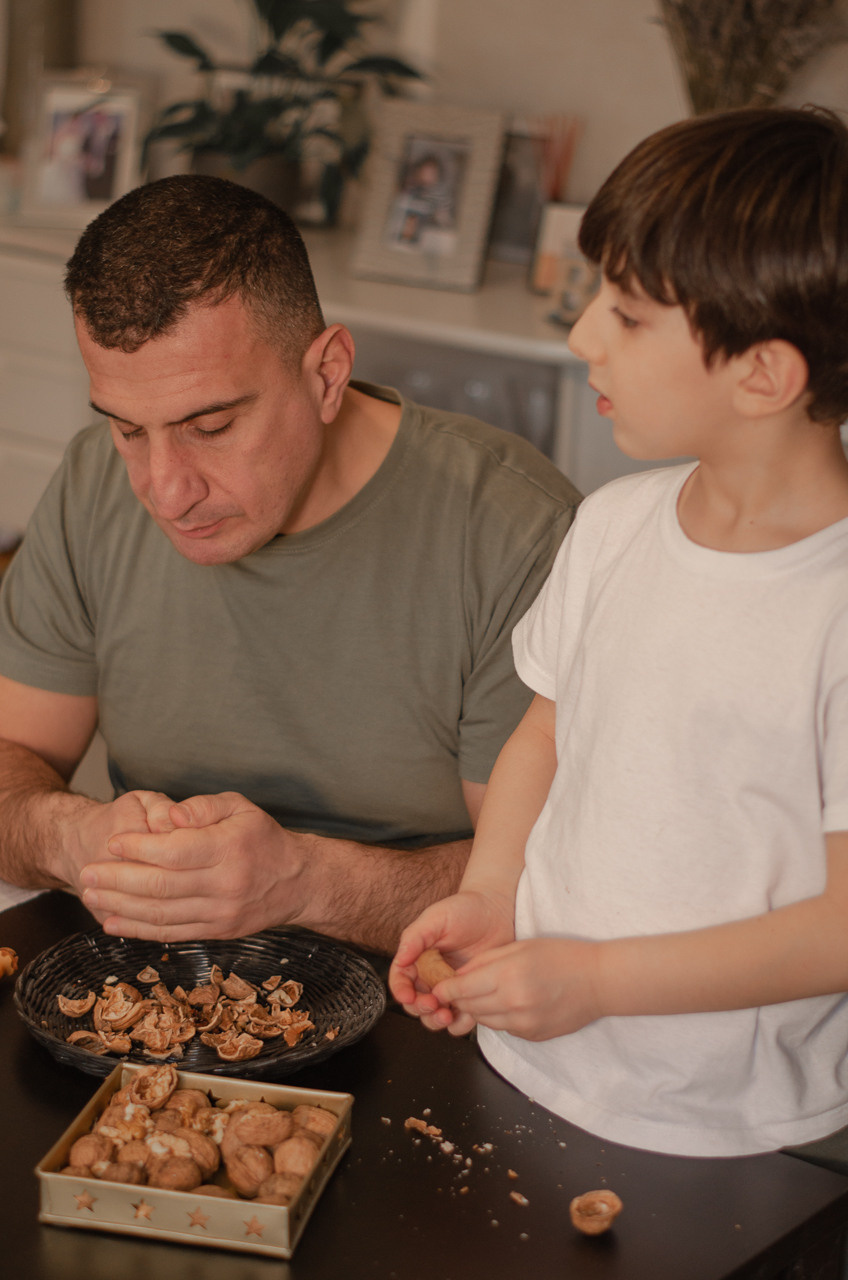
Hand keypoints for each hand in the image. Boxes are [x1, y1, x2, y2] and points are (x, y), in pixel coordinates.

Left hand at [79, 791, 303, 940]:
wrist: (298, 882)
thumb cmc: (263, 838)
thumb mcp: (240, 806)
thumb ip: (203, 806)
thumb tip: (170, 817)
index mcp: (230, 848)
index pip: (175, 851)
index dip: (139, 848)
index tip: (112, 842)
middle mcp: (226, 883)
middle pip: (162, 886)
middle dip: (118, 880)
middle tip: (86, 873)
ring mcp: (221, 912)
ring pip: (162, 914)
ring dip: (121, 907)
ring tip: (91, 896)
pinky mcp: (217, 932)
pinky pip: (171, 933)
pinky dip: (139, 930)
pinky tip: (113, 922)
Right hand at [389, 888, 514, 1035]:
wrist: (498, 912)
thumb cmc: (465, 909)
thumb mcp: (437, 917)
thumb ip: (416, 936)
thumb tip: (401, 959)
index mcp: (418, 959)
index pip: (401, 980)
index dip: (401, 991)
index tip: (408, 996)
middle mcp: (431, 976)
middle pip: (416, 1003)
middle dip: (420, 1009)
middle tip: (433, 1005)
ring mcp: (450, 988)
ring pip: (435, 1015)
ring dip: (436, 1020)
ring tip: (447, 1015)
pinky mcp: (470, 995)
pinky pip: (461, 1018)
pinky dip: (460, 1023)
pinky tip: (467, 1014)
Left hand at [436, 936, 602, 1040]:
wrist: (599, 982)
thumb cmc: (562, 956)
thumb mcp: (521, 947)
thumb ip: (486, 960)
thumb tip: (458, 976)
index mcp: (508, 975)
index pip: (461, 989)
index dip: (445, 989)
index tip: (439, 987)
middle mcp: (513, 1002)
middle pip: (469, 1007)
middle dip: (458, 999)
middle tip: (456, 990)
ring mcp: (523, 1023)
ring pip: (484, 1021)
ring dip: (477, 1009)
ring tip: (483, 994)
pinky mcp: (532, 1035)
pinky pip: (503, 1028)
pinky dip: (498, 1017)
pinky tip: (508, 1003)